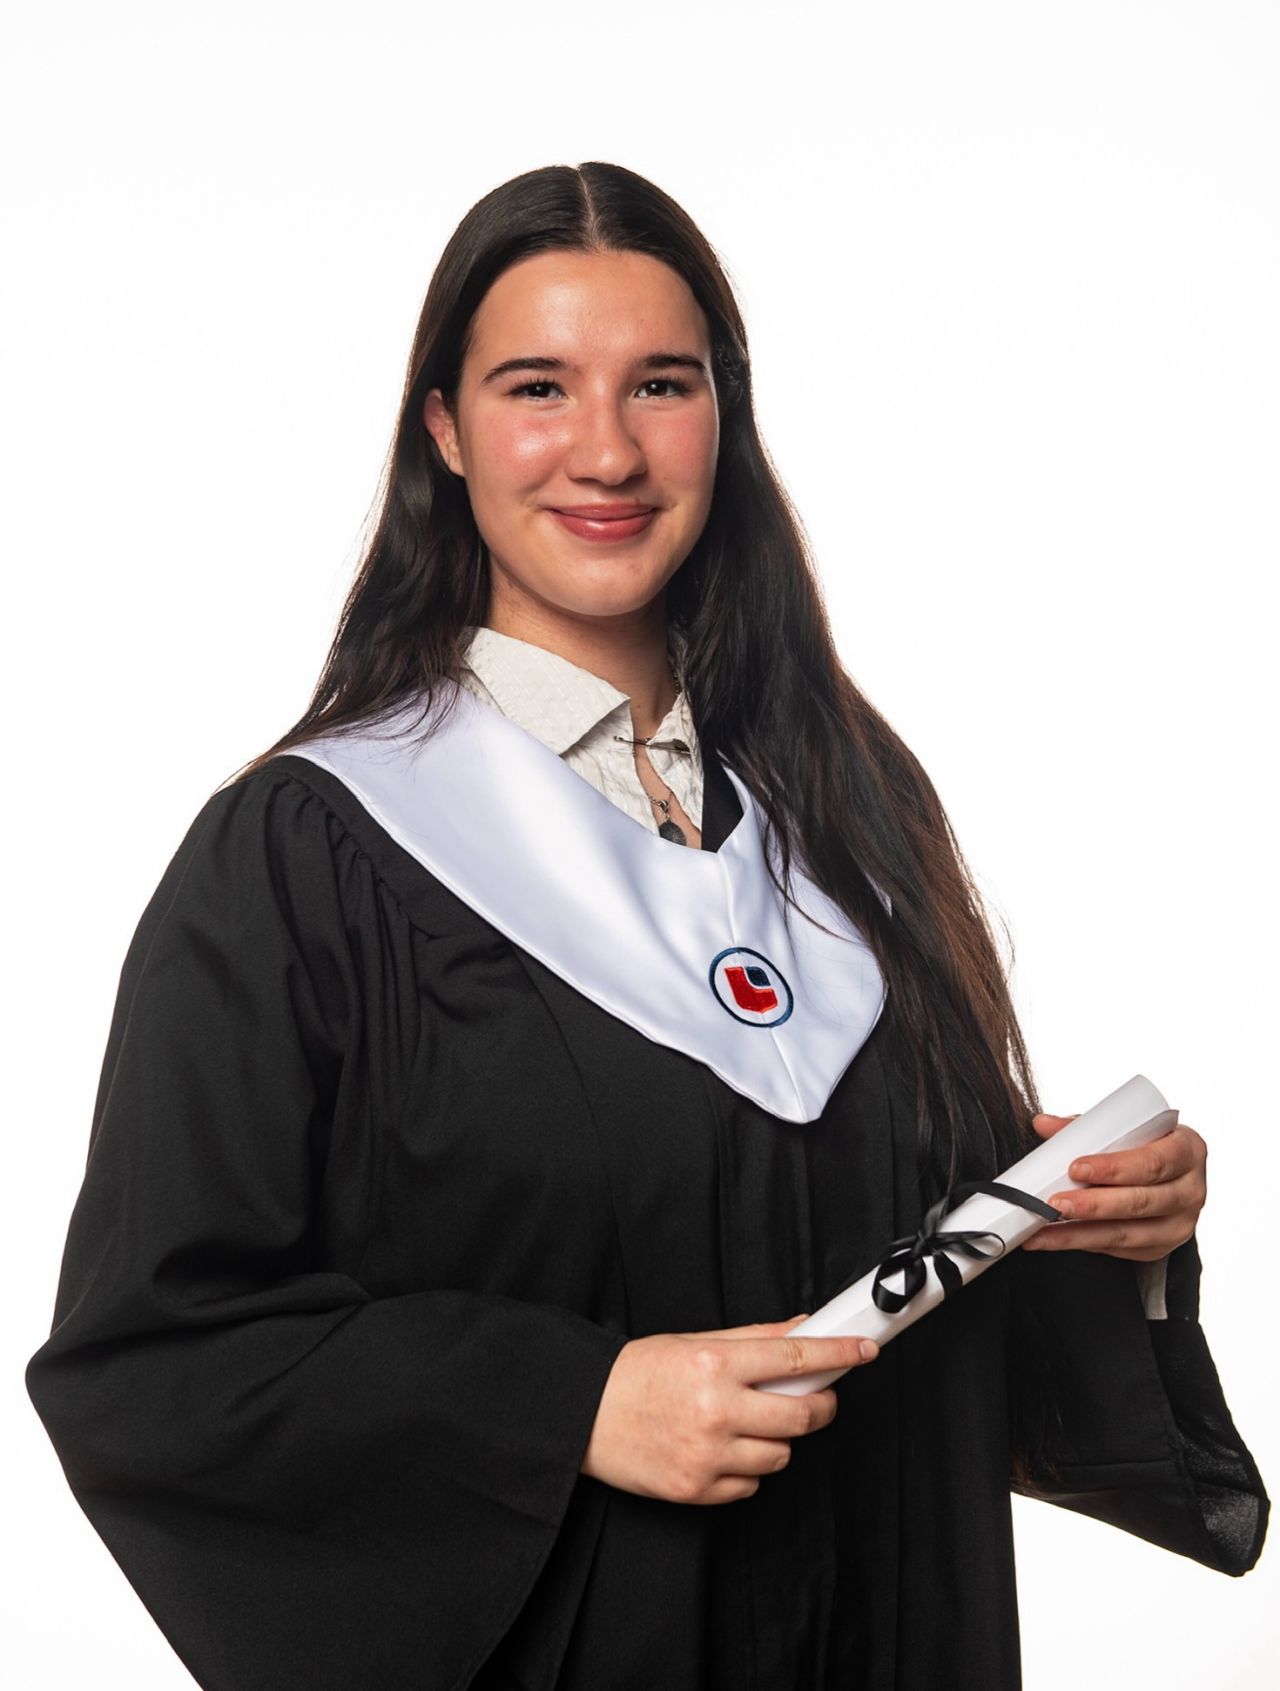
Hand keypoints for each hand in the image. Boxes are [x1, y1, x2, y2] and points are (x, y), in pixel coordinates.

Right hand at [580, 1314, 878, 1505]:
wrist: (583, 1415)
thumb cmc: (637, 1374)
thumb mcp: (693, 1343)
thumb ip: (753, 1338)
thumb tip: (802, 1328)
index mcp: (714, 1365)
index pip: (794, 1358)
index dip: (837, 1353)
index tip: (864, 1350)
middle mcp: (715, 1410)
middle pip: (801, 1415)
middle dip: (820, 1405)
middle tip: (817, 1398)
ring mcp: (707, 1456)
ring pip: (781, 1454)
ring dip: (778, 1438)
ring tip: (748, 1422)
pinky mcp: (697, 1490)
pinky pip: (751, 1485)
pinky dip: (747, 1468)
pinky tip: (725, 1448)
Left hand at [1020, 1112, 1207, 1262]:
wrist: (1173, 1175)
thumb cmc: (1146, 1146)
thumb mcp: (1128, 1129)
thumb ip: (1086, 1127)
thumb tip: (1043, 1123)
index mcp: (1187, 1150)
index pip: (1152, 1162)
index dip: (1113, 1168)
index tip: (1075, 1168)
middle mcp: (1190, 1191)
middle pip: (1140, 1202)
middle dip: (1092, 1205)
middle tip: (1054, 1203)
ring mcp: (1179, 1224)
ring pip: (1126, 1234)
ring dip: (1079, 1233)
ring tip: (1043, 1229)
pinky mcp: (1161, 1247)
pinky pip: (1119, 1249)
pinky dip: (1084, 1244)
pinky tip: (1055, 1239)